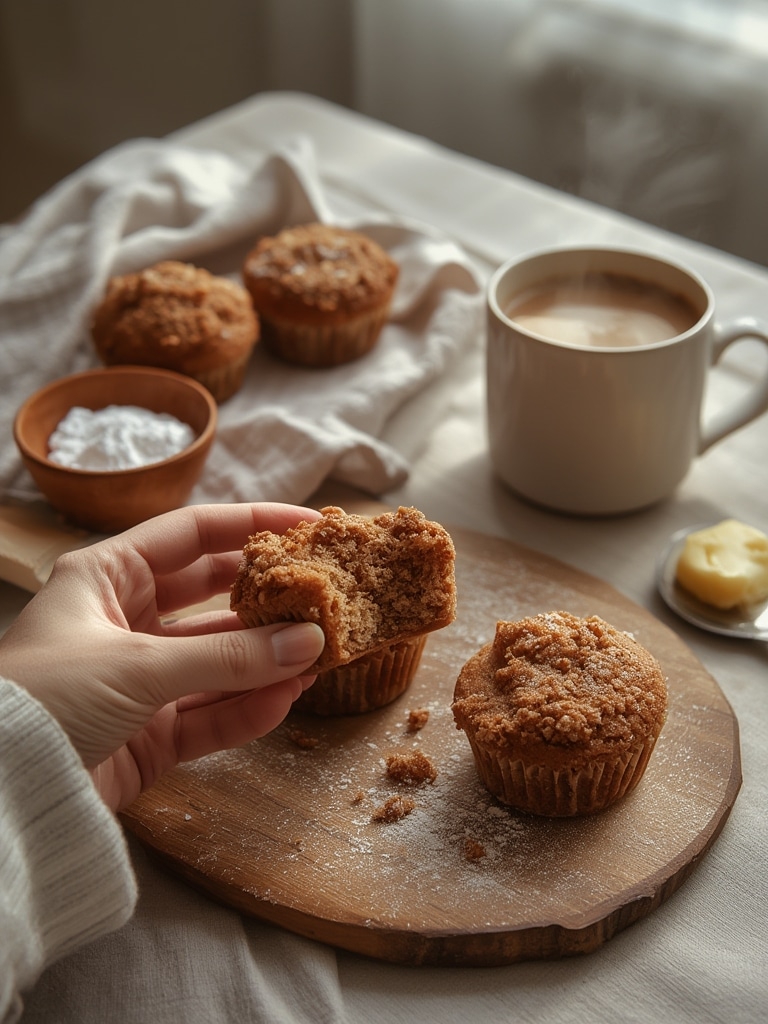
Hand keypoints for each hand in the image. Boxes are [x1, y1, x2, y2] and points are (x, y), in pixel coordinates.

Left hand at [0, 502, 324, 811]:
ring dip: (266, 662)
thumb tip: (309, 641)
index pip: (194, 534)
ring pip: (219, 662)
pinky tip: (285, 701)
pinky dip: (246, 709)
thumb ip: (227, 656)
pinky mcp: (148, 733)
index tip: (308, 526)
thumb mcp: (138, 665)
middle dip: (268, 600)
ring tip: (319, 659)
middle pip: (213, 597)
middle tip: (323, 597)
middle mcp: (125, 620)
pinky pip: (209, 713)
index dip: (252, 524)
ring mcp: (140, 678)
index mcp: (108, 576)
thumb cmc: (46, 697)